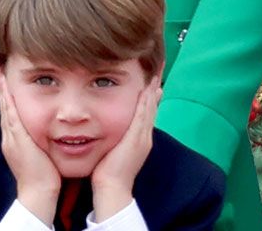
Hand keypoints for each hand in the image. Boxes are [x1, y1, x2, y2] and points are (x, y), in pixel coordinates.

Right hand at [0, 74, 60, 221]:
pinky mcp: (16, 137)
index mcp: (15, 136)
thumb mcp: (41, 150)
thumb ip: (41, 137)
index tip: (5, 70)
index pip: (10, 106)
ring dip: (1, 83)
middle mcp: (10, 133)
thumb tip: (50, 126)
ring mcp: (11, 135)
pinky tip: (6, 81)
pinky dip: (6, 96)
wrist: (39, 192)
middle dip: (1, 80)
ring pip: (4, 103)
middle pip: (3, 100)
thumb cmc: (45, 174)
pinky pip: (9, 112)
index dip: (7, 88)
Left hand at [91, 82, 159, 219]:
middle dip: (154, 91)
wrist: (112, 187)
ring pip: (150, 109)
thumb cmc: (107, 173)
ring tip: (154, 76)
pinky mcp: (137, 138)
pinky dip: (147, 101)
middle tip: (156, 75)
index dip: (149, 100)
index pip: (146, 115)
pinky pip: (144, 115)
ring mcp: (143, 137)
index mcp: (140, 140)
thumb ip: (112, 140)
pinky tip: (147, 89)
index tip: (150, 85)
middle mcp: (145, 137)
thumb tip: (104, 132)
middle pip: (152, 109)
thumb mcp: (113, 152)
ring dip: (152, 92)